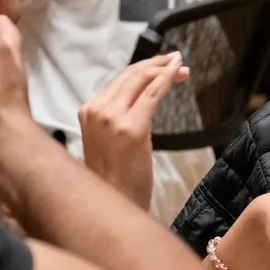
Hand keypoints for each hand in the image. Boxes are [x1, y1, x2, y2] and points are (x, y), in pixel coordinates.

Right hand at [79, 53, 188, 209]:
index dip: (145, 69)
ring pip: (141, 79)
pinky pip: (152, 93)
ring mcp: (111, 118)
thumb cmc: (115, 180)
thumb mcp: (108, 141)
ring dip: (164, 70)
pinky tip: (178, 73)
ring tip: (182, 68)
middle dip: (157, 66)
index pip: (119, 80)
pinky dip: (167, 78)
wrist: (113, 206)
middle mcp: (96, 110)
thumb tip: (144, 96)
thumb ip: (119, 117)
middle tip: (178, 64)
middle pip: (131, 74)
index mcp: (87, 111)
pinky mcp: (131, 128)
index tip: (165, 67)